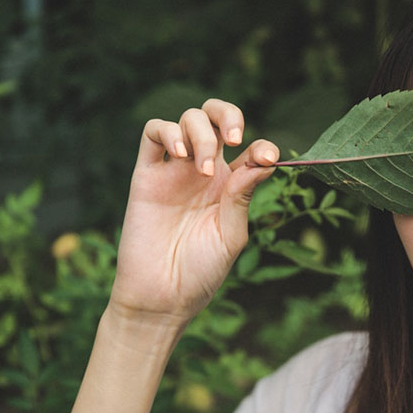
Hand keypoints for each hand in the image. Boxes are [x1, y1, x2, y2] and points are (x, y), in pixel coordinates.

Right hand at [108, 99, 276, 324]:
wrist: (161, 296)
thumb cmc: (201, 272)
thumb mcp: (231, 235)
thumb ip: (242, 196)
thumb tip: (262, 160)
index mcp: (231, 187)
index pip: (249, 147)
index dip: (261, 145)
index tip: (266, 158)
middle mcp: (203, 172)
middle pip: (215, 118)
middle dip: (227, 115)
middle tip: (234, 139)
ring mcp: (174, 171)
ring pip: (187, 120)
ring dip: (201, 134)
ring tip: (203, 170)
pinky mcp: (146, 175)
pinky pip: (152, 133)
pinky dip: (168, 132)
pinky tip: (180, 155)